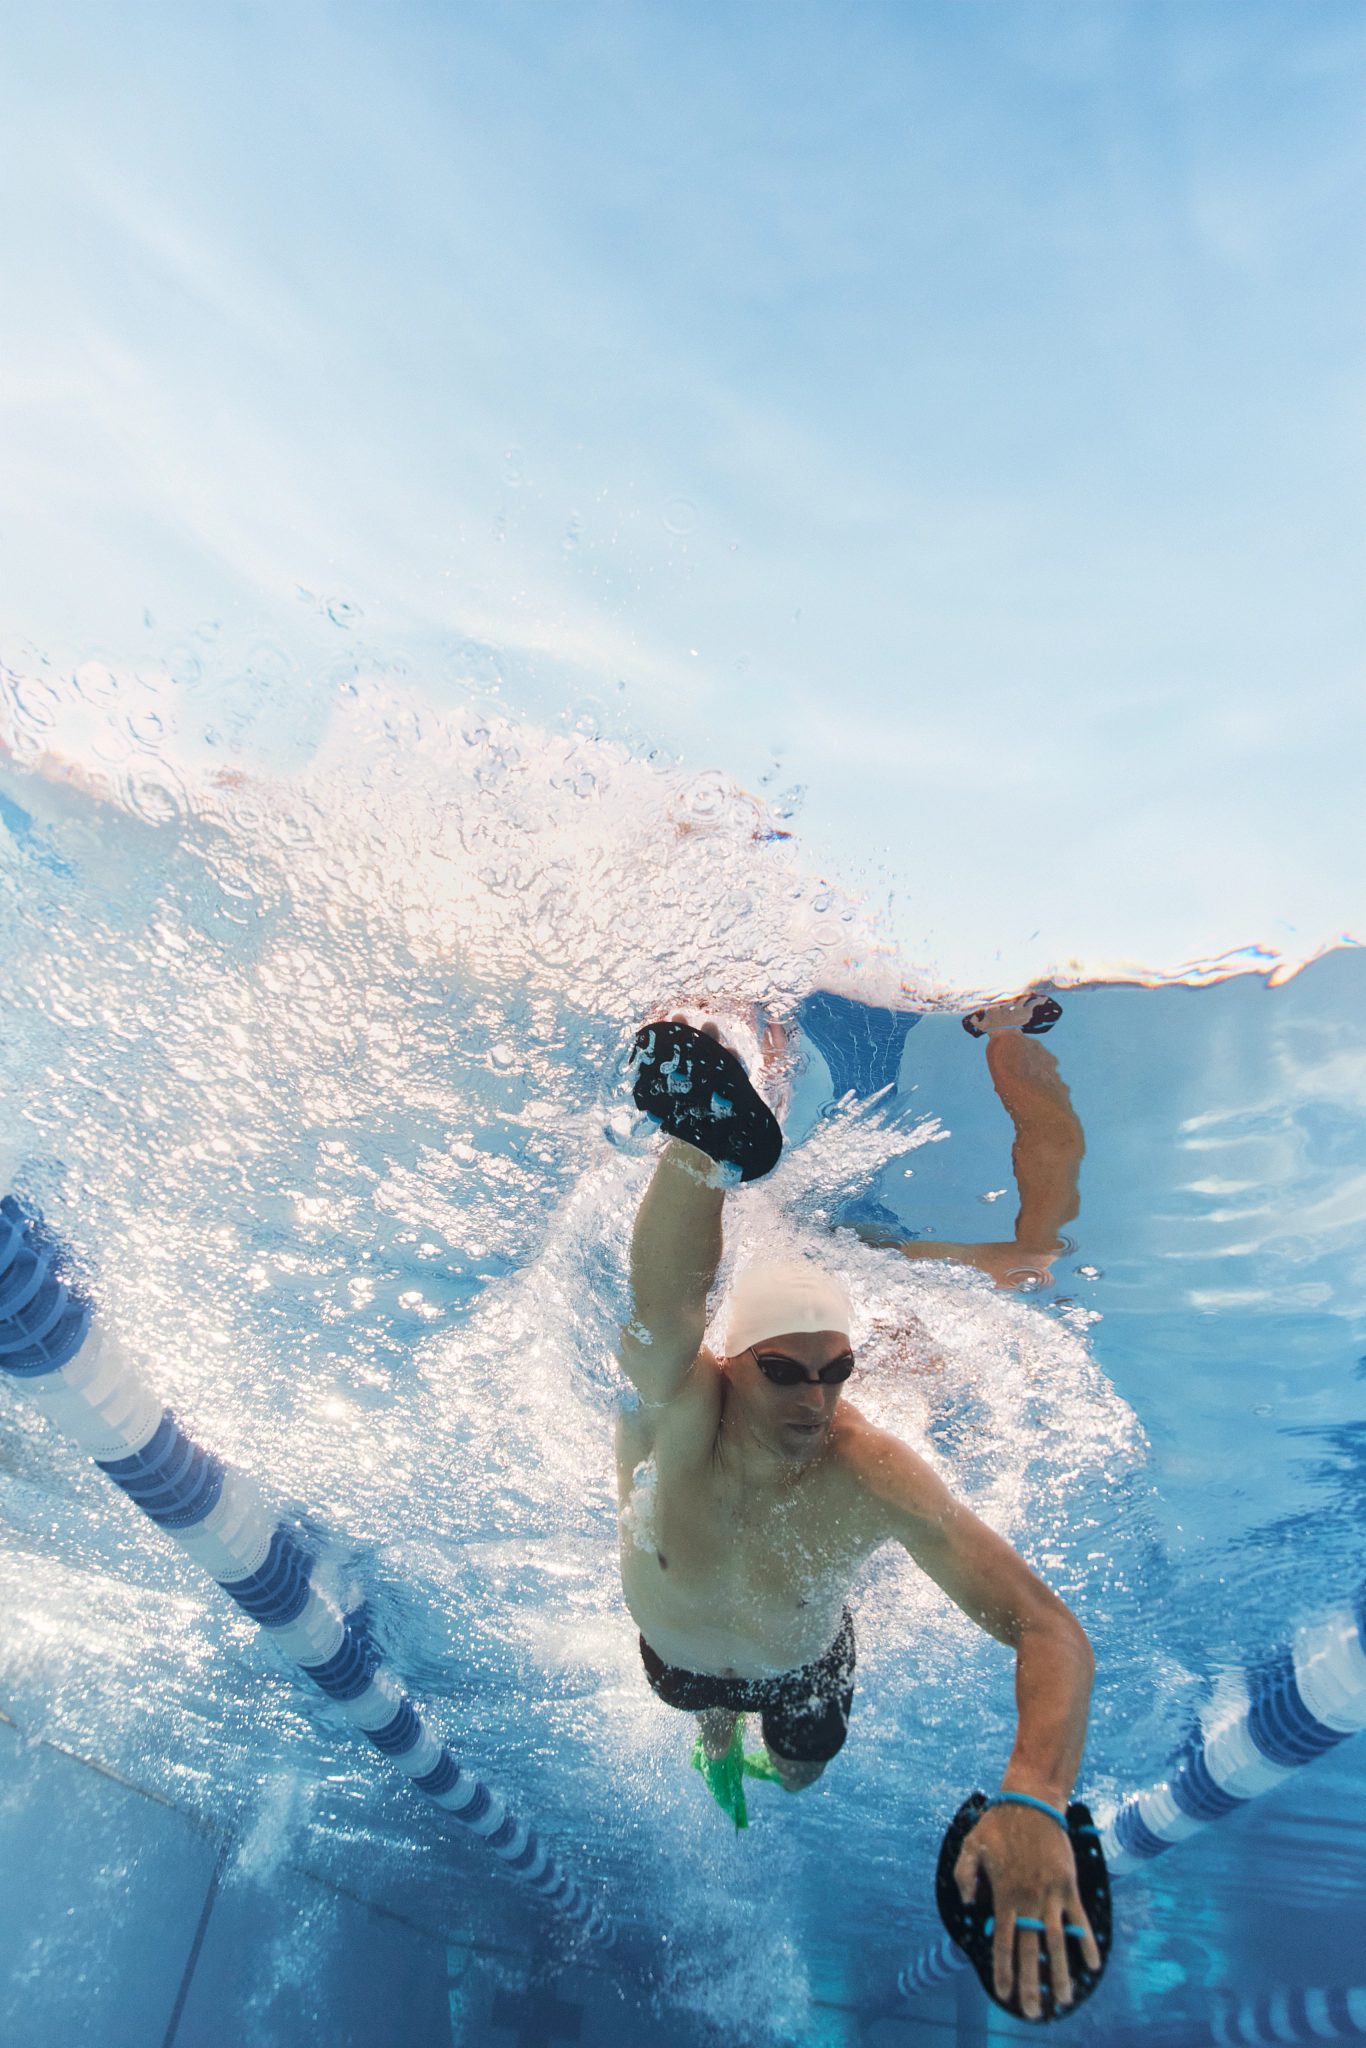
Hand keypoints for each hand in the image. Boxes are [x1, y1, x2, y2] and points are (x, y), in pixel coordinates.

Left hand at [954, 1803, 1100, 2019]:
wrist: (1031, 1801)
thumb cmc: (998, 1823)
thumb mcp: (970, 1845)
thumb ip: (964, 1877)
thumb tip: (967, 1907)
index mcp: (1003, 1896)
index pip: (1001, 1943)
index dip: (1002, 1970)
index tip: (1003, 1994)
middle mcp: (1028, 1901)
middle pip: (1028, 1952)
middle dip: (1030, 1984)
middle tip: (1033, 2012)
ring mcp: (1050, 1895)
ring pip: (1055, 1943)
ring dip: (1059, 1973)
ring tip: (1063, 1999)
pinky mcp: (1068, 1886)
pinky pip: (1078, 1921)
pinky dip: (1086, 1943)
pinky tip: (1091, 1965)